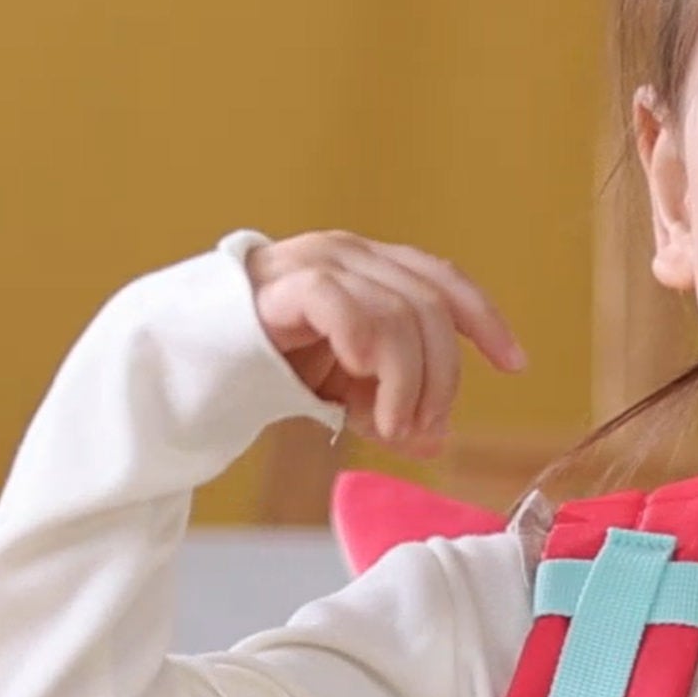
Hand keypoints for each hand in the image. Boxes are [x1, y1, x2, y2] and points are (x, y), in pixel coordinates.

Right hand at [245, 231, 526, 458]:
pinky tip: (361, 376)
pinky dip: (366, 345)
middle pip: (431, 308)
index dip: (485, 321)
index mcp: (370, 269)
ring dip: (406, 382)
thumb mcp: (346, 393)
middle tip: (424, 429)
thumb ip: (393, 408)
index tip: (514, 365)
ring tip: (390, 427)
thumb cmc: (265, 370)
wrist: (183, 365)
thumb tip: (437, 441)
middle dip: (440, 378)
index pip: (444, 282)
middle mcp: (347, 255)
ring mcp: (311, 264)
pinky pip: (342, 304)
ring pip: (396, 315)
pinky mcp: (278, 286)